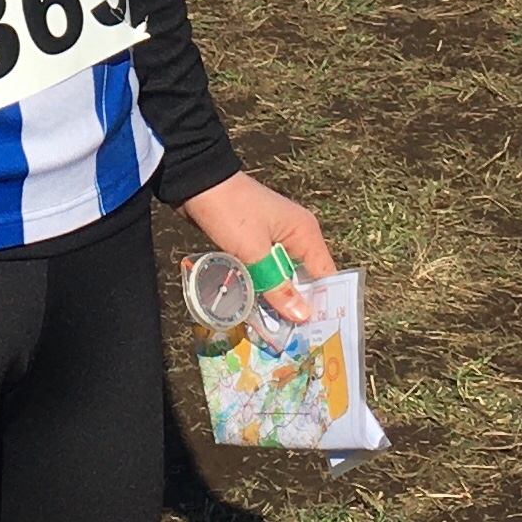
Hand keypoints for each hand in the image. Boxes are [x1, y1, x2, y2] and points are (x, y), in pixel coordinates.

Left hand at [178, 171, 333, 324]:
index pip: (325, 275)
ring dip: (277, 298)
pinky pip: (267, 271)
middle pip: (305, 279)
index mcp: (304, 232)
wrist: (196, 182)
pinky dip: (263, 287)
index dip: (322, 303)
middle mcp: (296, 235)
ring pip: (283, 277)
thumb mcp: (253, 252)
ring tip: (272, 331)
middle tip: (291, 339)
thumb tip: (303, 316)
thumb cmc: (230, 212)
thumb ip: (277, 285)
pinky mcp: (256, 242)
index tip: (316, 333)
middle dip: (297, 306)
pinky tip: (256, 308)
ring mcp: (276, 238)